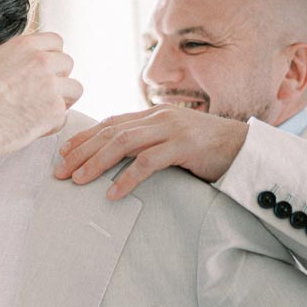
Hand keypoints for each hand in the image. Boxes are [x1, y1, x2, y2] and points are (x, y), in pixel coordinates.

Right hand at [0, 31, 81, 156]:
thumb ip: (11, 61)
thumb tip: (15, 68)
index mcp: (24, 47)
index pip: (55, 41)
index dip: (51, 57)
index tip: (45, 69)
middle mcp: (41, 62)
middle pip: (67, 64)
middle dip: (58, 78)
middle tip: (41, 94)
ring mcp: (51, 87)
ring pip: (75, 89)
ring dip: (62, 100)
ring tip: (41, 111)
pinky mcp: (55, 112)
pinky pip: (64, 117)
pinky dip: (51, 125)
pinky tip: (31, 128)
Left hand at [54, 105, 248, 198]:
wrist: (246, 148)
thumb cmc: (207, 149)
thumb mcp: (172, 140)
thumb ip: (149, 142)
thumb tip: (117, 156)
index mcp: (153, 114)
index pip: (110, 122)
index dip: (84, 137)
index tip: (63, 152)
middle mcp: (158, 117)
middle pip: (110, 132)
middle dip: (82, 152)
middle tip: (60, 171)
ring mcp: (171, 129)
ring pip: (123, 143)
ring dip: (96, 163)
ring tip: (78, 180)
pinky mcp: (184, 146)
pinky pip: (148, 162)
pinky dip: (127, 178)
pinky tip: (113, 193)